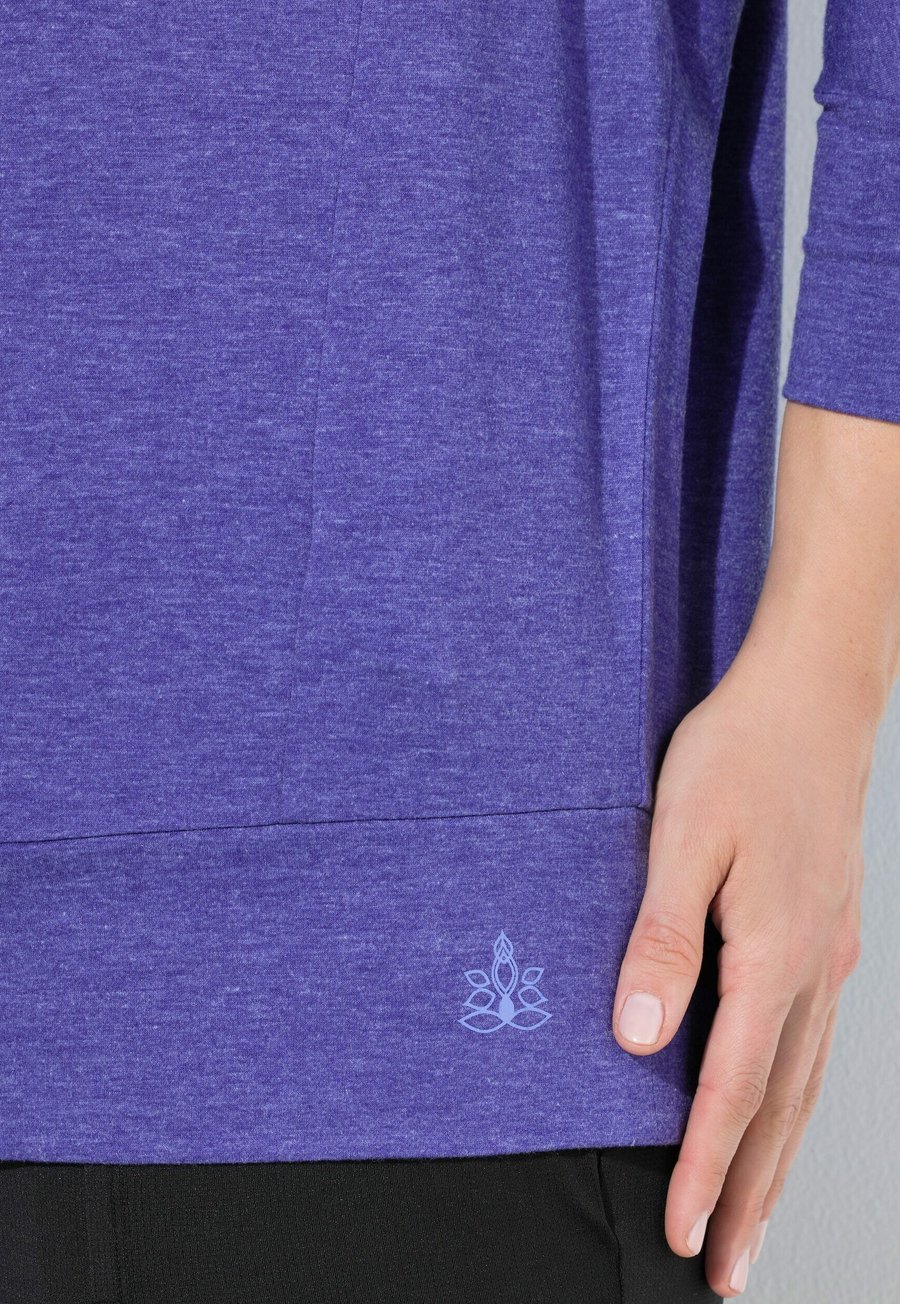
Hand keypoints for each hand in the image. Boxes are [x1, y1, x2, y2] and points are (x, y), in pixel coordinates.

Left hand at [611, 632, 874, 1296]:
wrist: (811, 695)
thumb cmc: (742, 754)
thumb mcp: (682, 838)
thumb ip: (661, 940)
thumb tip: (640, 1037)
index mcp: (774, 954)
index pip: (733, 1088)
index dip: (704, 1167)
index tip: (683, 1233)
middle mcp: (814, 966)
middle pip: (782, 1106)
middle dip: (751, 1193)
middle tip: (729, 1267)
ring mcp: (831, 949)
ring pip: (806, 1078)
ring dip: (777, 1154)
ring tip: (754, 1213)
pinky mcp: (829, 928)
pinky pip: (814, 1036)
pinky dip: (794, 1093)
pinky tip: (782, 1103)